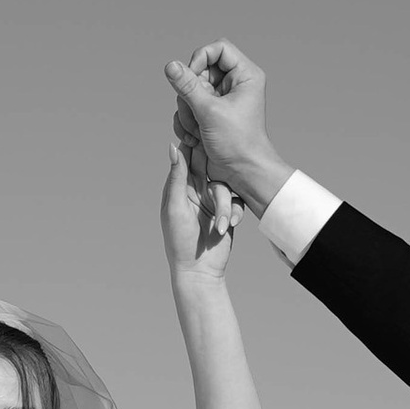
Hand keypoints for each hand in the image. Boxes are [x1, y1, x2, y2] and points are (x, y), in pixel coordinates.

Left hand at [161, 131, 236, 282]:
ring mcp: (212, 200)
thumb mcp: (176, 206)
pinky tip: (228, 227)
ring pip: (225, 186)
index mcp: (179, 186)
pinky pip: (236, 202)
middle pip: (210, 167)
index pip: (187, 157)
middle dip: (217, 172)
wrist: (199, 271)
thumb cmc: (180, 240)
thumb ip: (177, 177)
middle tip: (219, 172)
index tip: (207, 137)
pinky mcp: (226, 211)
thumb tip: (173, 146)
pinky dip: (233, 213)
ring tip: (220, 226)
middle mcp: (195, 190)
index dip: (196, 146)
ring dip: (224, 205)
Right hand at [165, 42, 285, 212]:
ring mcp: (221, 99)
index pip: (218, 48)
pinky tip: (194, 138)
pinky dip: (186, 122)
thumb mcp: (209, 111)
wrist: (243, 172)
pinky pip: (188, 107)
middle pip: (199, 70)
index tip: (193, 78)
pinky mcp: (210, 113)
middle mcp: (235, 84)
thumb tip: (170, 66)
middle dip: (190, 94)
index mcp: (245, 75)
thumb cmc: (238, 143)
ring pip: (190, 90)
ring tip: (196, 131)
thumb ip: (188, 86)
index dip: (200, 59)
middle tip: (194, 114)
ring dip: (186, 112)